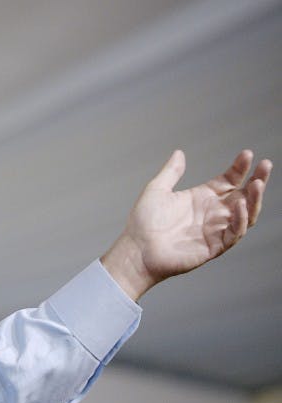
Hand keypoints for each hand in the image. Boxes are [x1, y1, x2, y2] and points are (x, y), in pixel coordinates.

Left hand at [101, 149, 271, 300]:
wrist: (136, 249)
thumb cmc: (144, 222)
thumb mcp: (157, 190)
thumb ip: (171, 172)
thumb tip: (179, 152)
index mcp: (201, 198)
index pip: (228, 181)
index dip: (239, 168)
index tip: (247, 153)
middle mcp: (212, 213)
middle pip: (243, 195)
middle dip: (257, 181)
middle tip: (267, 165)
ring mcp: (215, 230)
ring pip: (246, 215)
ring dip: (254, 200)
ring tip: (258, 184)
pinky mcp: (214, 246)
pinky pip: (234, 233)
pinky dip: (241, 220)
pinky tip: (242, 206)